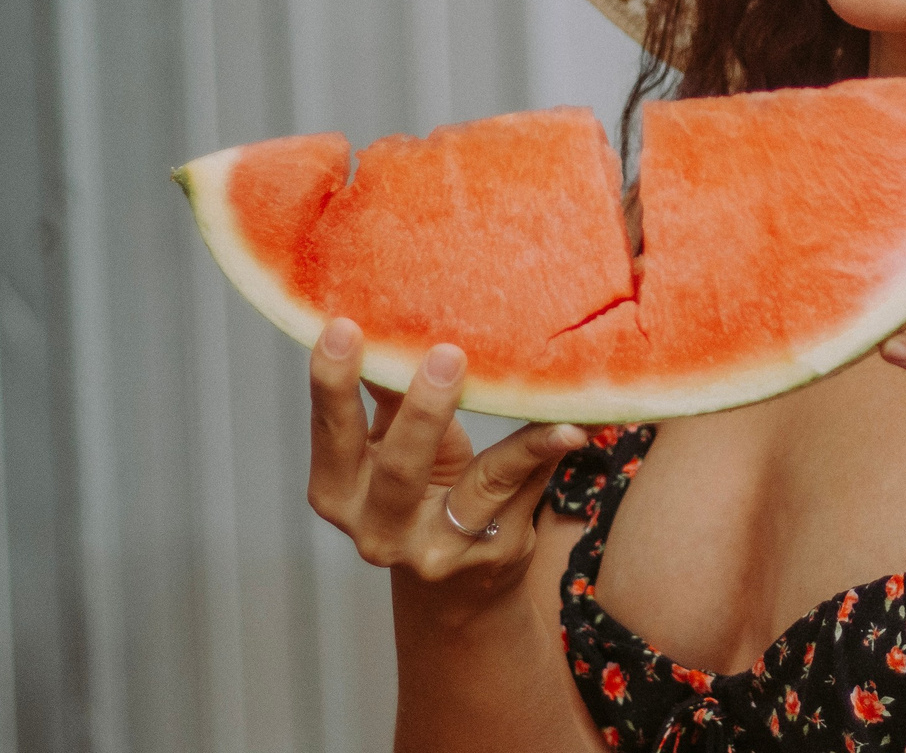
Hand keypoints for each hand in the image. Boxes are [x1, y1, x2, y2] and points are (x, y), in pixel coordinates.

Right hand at [308, 318, 585, 594]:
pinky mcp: (495, 549)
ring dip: (511, 442)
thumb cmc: (419, 486)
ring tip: (535, 401)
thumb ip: (391, 396)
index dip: (332, 383)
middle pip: (399, 470)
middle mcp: (380, 530)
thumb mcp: (393, 442)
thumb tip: (398, 324)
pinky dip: (547, 452)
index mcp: (338, 492)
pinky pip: (525, 487)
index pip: (331, 432)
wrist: (458, 581)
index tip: (343, 327)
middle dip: (422, 413)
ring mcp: (440, 548)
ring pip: (477, 488)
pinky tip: (574, 427)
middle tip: (447, 355)